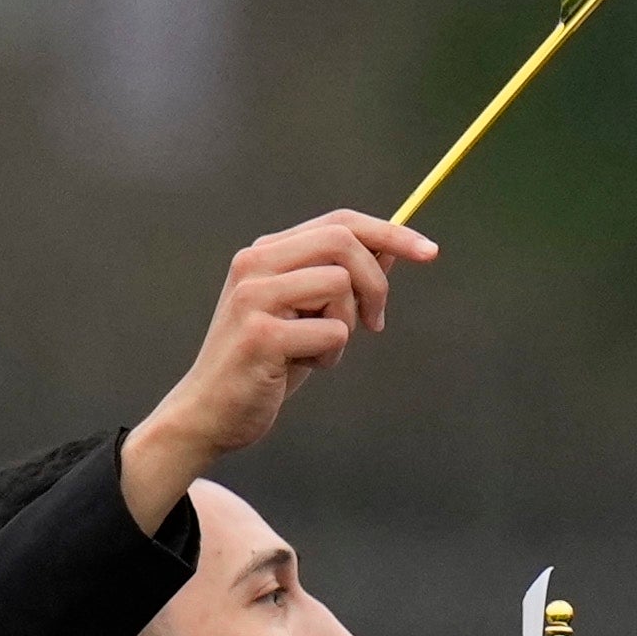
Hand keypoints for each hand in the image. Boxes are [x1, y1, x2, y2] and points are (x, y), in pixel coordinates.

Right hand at [129, 209, 431, 497]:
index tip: (428, 252)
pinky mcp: (261, 335)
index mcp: (264, 253)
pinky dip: (330, 355)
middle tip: (375, 322)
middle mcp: (254, 264)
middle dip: (375, 282)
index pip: (339, 222)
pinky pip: (331, 332)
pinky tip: (302, 369)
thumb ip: (340, 279)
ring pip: (339, 285)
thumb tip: (390, 247)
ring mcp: (254, 297)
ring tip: (318, 351)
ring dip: (345, 327)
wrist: (208, 413)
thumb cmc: (263, 365)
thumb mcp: (305, 314)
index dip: (390, 232)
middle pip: (343, 242)